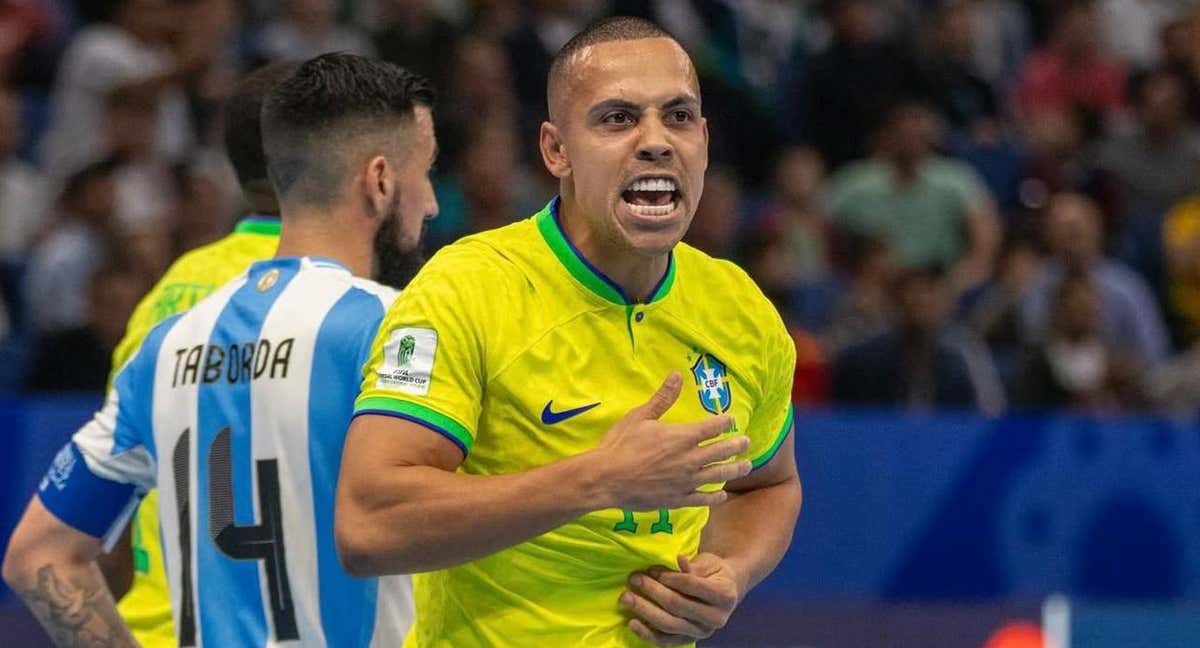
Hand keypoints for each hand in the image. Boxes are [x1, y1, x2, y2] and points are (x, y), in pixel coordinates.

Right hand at [590, 373, 750, 510]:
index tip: (731, 420)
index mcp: (681, 436)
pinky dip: (715, 496)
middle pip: (721, 451)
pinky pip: (702, 498)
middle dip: (736, 445)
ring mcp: (686, 481)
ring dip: (735, 469)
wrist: (606, 478)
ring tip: (747, 466)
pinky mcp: (678, 499)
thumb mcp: (640, 416)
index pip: (712, 427)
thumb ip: (663, 398)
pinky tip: (722, 494)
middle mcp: (689, 459)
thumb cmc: (621, 444)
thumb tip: (677, 375)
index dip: (724, 422)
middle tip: (747, 442)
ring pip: (718, 475)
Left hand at [620, 553, 743, 645]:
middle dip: (653, 591)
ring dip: (645, 611)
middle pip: (678, 605)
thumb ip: (692, 566)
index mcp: (725, 596)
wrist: (724, 592)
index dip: (670, 577)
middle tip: (634, 579)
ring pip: (670, 624)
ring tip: (626, 598)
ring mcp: (701, 632)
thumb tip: (679, 559)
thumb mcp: (708, 564)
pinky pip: (666, 641)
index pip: (693, 586)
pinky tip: (631, 623)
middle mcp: (716, 618)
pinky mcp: (688, 640)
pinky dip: (647, 633)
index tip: (652, 569)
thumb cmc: (713, 573)